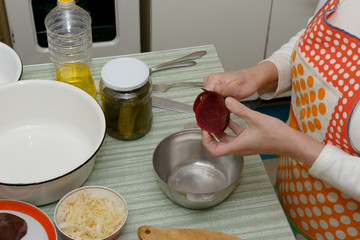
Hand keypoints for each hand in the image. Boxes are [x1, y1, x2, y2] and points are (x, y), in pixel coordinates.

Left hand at [202, 97, 323, 166]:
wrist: (291, 142)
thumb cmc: (276, 135)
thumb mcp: (255, 118)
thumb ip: (239, 109)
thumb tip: (227, 101)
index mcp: (238, 146)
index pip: (215, 150)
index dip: (206, 140)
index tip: (204, 129)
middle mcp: (239, 148)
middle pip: (219, 145)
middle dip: (211, 134)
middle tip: (208, 123)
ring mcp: (245, 145)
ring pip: (228, 140)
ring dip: (221, 131)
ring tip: (216, 118)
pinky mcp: (251, 141)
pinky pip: (237, 136)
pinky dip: (232, 128)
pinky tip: (232, 117)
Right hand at [203, 61, 278, 99]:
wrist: (252, 79)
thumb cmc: (247, 82)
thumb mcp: (237, 89)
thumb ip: (225, 90)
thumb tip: (214, 89)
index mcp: (214, 79)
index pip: (205, 95)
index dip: (213, 102)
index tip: (222, 104)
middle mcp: (211, 80)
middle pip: (206, 98)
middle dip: (215, 104)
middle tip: (227, 103)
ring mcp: (213, 84)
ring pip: (209, 100)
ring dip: (218, 103)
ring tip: (228, 101)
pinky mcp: (215, 88)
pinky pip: (213, 98)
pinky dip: (220, 102)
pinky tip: (227, 101)